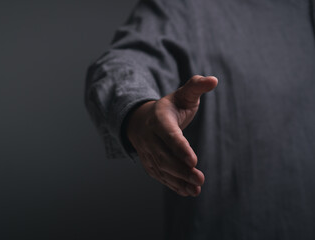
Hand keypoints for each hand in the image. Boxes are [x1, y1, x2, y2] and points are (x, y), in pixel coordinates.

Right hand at [126, 75, 217, 195]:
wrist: (141, 121)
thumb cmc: (170, 107)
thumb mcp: (183, 94)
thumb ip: (197, 86)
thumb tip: (213, 80)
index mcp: (159, 119)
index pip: (169, 135)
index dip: (180, 148)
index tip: (193, 161)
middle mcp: (150, 137)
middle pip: (164, 156)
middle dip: (181, 169)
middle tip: (200, 179)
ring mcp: (147, 152)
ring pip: (162, 169)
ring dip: (179, 180)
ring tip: (196, 189)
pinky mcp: (149, 163)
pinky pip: (160, 176)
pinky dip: (173, 185)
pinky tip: (188, 191)